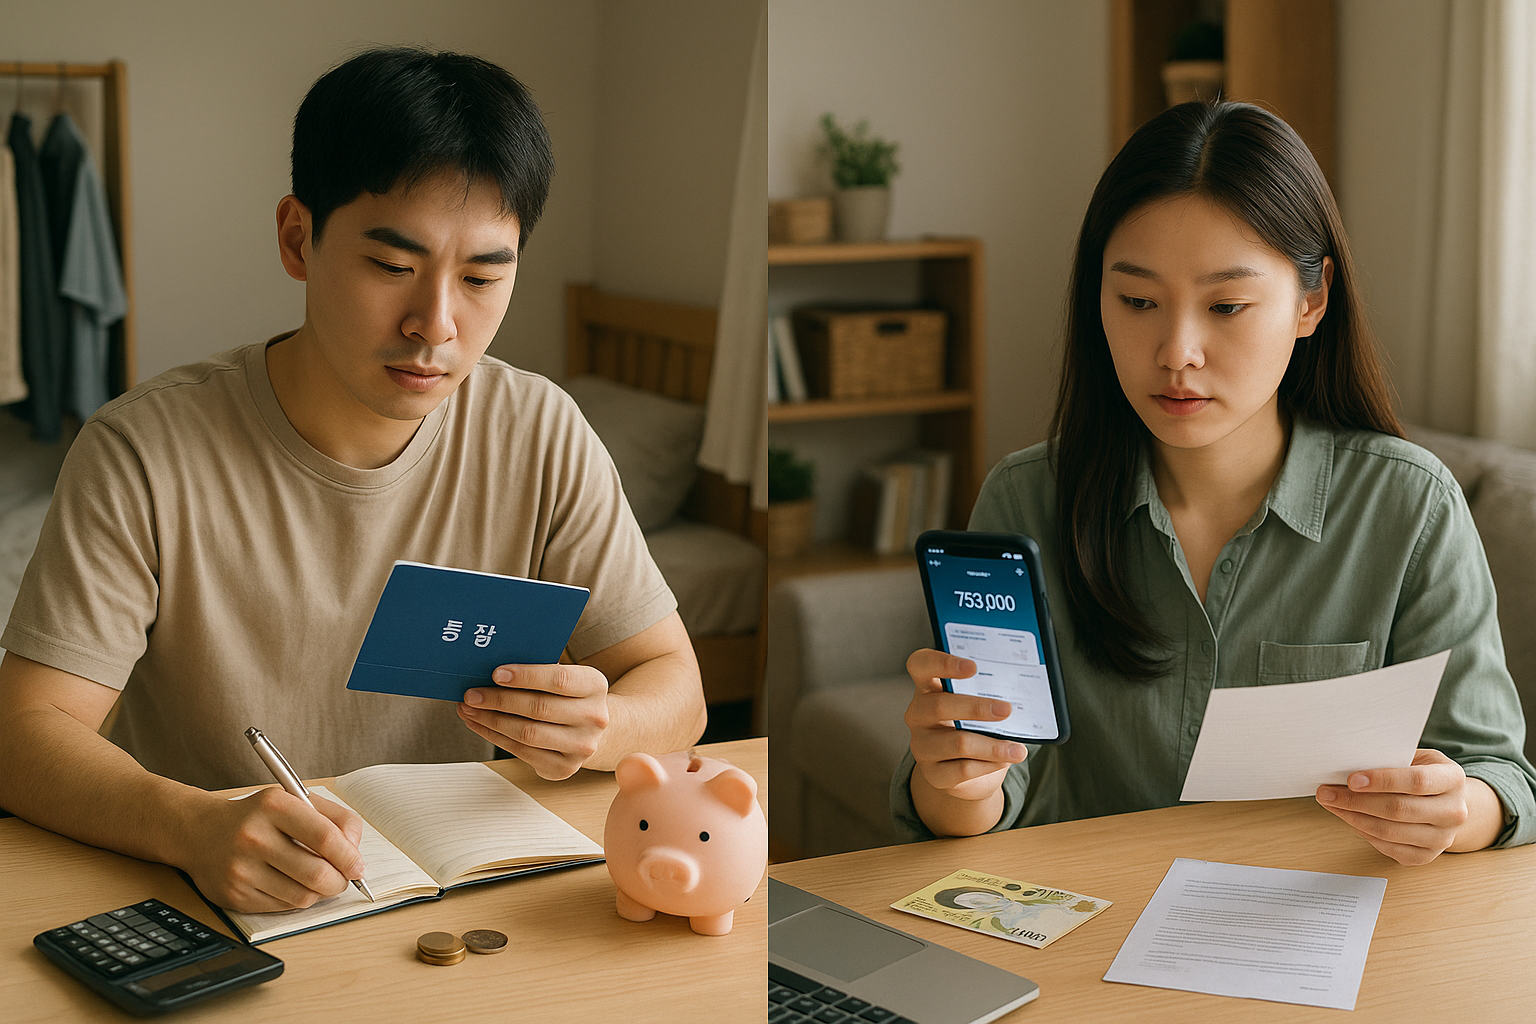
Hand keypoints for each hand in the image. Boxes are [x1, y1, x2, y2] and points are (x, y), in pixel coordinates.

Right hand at [179, 788, 365, 912]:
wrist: (199, 832)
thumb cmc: (257, 816)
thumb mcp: (295, 801)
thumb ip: (334, 818)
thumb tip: (355, 851)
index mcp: (274, 807)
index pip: (324, 837)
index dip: (349, 856)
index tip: (359, 866)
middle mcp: (254, 837)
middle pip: (316, 873)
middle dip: (340, 880)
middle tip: (344, 878)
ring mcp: (242, 869)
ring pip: (303, 895)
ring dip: (321, 892)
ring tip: (320, 880)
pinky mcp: (234, 896)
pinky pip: (283, 907)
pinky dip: (298, 899)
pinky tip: (293, 884)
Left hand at [458, 663, 610, 779]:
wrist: (590, 730)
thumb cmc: (567, 697)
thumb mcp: (564, 677)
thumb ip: (537, 672)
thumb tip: (490, 671)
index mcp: (595, 686)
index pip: (559, 680)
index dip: (526, 676)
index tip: (495, 673)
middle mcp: (595, 717)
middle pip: (539, 708)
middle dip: (499, 700)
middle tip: (471, 694)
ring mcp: (582, 746)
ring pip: (528, 733)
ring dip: (491, 721)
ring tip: (469, 710)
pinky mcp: (564, 768)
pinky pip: (522, 752)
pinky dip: (495, 737)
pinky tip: (480, 725)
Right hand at [904, 648, 1026, 802]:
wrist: (963, 773)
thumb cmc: (974, 726)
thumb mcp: (975, 705)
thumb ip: (988, 693)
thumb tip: (1023, 691)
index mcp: (928, 687)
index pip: (921, 665)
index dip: (942, 663)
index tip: (972, 667)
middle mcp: (918, 714)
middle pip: (940, 706)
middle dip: (976, 708)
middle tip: (1006, 709)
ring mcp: (922, 745)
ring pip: (958, 743)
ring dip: (993, 746)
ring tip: (1018, 749)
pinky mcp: (933, 773)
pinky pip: (963, 769)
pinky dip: (989, 765)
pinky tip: (1004, 760)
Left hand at [1315, 748, 1476, 864]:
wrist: (1449, 804)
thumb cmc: (1425, 775)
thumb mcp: (1417, 758)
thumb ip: (1391, 759)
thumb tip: (1350, 763)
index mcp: (1453, 779)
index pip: (1417, 781)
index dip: (1382, 780)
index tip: (1351, 779)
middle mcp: (1454, 812)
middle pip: (1399, 809)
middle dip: (1356, 801)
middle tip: (1327, 793)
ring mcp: (1442, 838)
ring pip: (1390, 831)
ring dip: (1353, 818)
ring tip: (1331, 804)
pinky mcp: (1426, 856)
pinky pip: (1389, 848)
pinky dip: (1363, 833)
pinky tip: (1349, 819)